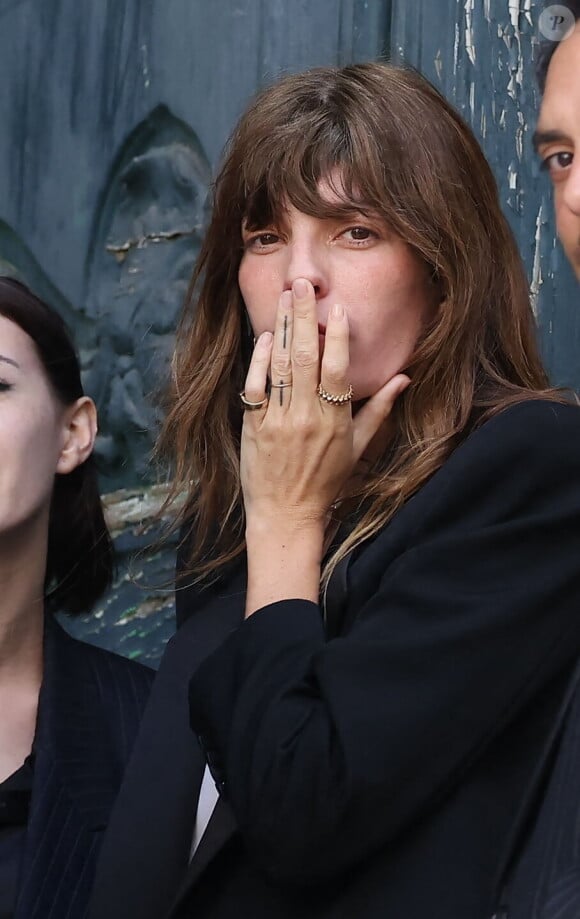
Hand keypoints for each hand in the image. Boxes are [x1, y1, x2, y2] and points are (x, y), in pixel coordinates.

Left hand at [240, 278, 409, 531]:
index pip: (337, 371)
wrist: (286, 514)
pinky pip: (255, 386)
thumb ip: (379, 410)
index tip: (337, 309)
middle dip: (303, 317)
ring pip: (280, 366)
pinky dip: (260, 360)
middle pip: (305, 358)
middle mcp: (305, 417)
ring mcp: (277, 421)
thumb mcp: (359, 448)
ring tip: (283, 297)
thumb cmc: (326, 481)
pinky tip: (265, 337)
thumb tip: (404, 378)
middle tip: (302, 284)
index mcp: (335, 421)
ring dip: (280, 328)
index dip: (337, 338)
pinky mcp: (254, 426)